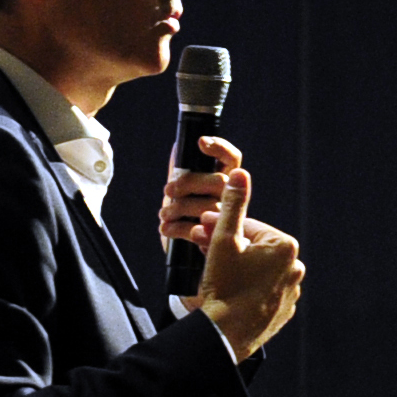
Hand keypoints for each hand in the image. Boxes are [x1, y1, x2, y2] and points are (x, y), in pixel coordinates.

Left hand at [158, 135, 240, 250]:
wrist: (182, 253)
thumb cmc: (184, 219)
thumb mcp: (180, 192)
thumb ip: (182, 171)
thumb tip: (179, 147)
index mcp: (226, 183)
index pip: (231, 160)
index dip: (220, 148)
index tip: (201, 142)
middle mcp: (233, 200)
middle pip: (220, 181)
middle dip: (190, 182)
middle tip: (168, 189)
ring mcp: (228, 222)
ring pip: (209, 206)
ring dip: (179, 207)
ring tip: (164, 214)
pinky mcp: (216, 242)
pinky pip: (198, 230)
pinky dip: (177, 227)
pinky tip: (165, 228)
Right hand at [190, 153, 304, 363]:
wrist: (226, 333)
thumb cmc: (224, 284)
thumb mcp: (223, 239)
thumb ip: (232, 204)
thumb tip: (241, 173)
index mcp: (285, 246)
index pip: (248, 228)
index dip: (221, 229)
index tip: (202, 233)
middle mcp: (296, 267)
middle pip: (254, 249)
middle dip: (229, 248)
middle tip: (204, 252)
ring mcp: (292, 291)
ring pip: (259, 271)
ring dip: (238, 268)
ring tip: (216, 275)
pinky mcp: (285, 310)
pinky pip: (264, 292)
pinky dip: (248, 289)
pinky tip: (229, 293)